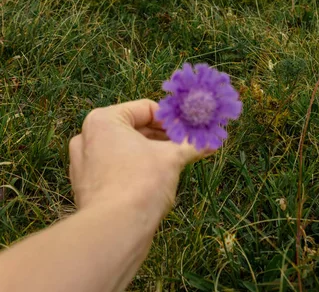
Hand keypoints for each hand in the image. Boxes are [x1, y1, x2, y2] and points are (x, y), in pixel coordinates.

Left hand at [69, 100, 207, 218]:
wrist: (114, 231)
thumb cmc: (141, 183)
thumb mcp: (172, 158)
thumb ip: (192, 145)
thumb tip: (213, 141)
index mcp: (103, 120)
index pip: (145, 109)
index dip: (171, 119)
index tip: (190, 131)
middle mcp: (88, 137)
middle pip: (135, 129)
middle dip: (163, 137)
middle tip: (187, 145)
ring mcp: (84, 163)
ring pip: (125, 150)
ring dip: (151, 153)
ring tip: (176, 162)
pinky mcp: (86, 187)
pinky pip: (116, 168)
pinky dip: (136, 169)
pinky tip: (157, 180)